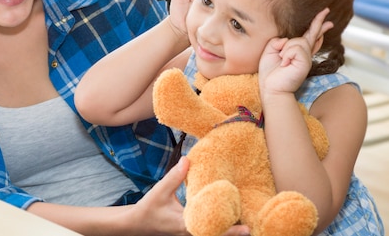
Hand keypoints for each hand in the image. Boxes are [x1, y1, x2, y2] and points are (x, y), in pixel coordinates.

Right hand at [131, 157, 251, 235]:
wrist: (136, 224)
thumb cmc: (148, 209)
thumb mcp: (160, 191)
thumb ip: (174, 176)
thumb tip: (188, 159)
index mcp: (185, 226)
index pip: (211, 230)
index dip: (229, 231)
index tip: (246, 229)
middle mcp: (190, 233)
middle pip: (216, 235)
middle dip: (234, 231)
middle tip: (252, 225)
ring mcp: (189, 234)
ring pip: (212, 234)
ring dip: (227, 229)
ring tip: (245, 222)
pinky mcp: (188, 231)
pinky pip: (206, 231)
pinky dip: (217, 226)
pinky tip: (227, 218)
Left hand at [259, 8, 333, 96]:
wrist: (271, 88)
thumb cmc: (270, 73)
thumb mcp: (269, 52)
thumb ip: (277, 41)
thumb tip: (287, 40)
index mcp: (296, 51)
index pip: (308, 37)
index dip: (316, 27)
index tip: (325, 20)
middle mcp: (304, 54)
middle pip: (313, 34)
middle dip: (319, 22)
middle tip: (327, 10)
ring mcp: (306, 58)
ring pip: (297, 41)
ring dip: (285, 50)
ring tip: (282, 62)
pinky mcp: (306, 62)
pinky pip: (295, 48)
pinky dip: (286, 55)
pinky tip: (285, 64)